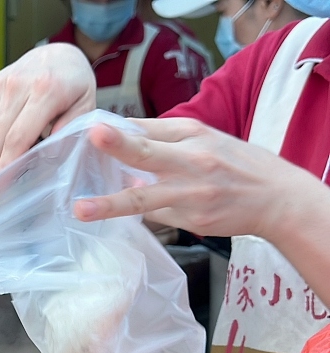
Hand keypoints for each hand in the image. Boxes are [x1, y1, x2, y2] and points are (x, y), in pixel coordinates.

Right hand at [0, 44, 95, 169]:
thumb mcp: (85, 106)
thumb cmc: (74, 85)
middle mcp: (16, 84)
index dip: (8, 166)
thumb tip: (47, 154)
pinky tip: (15, 124)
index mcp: (45, 90)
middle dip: (3, 163)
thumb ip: (70, 130)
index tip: (2, 186)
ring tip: (25, 140)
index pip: (17, 137)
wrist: (57, 54)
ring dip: (2, 148)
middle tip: (19, 171)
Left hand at [72, 118, 297, 240]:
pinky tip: (129, 211)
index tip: (90, 129)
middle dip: (119, 144)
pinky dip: (140, 212)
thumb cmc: (236, 165)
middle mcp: (192, 159)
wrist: (277, 199)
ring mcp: (191, 193)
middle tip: (93, 136)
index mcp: (193, 133)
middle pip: (148, 151)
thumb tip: (121, 138)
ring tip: (81, 209)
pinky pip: (154, 216)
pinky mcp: (192, 219)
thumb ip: (164, 139)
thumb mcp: (206, 139)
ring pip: (143, 198)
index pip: (146, 129)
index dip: (116, 130)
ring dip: (110, 204)